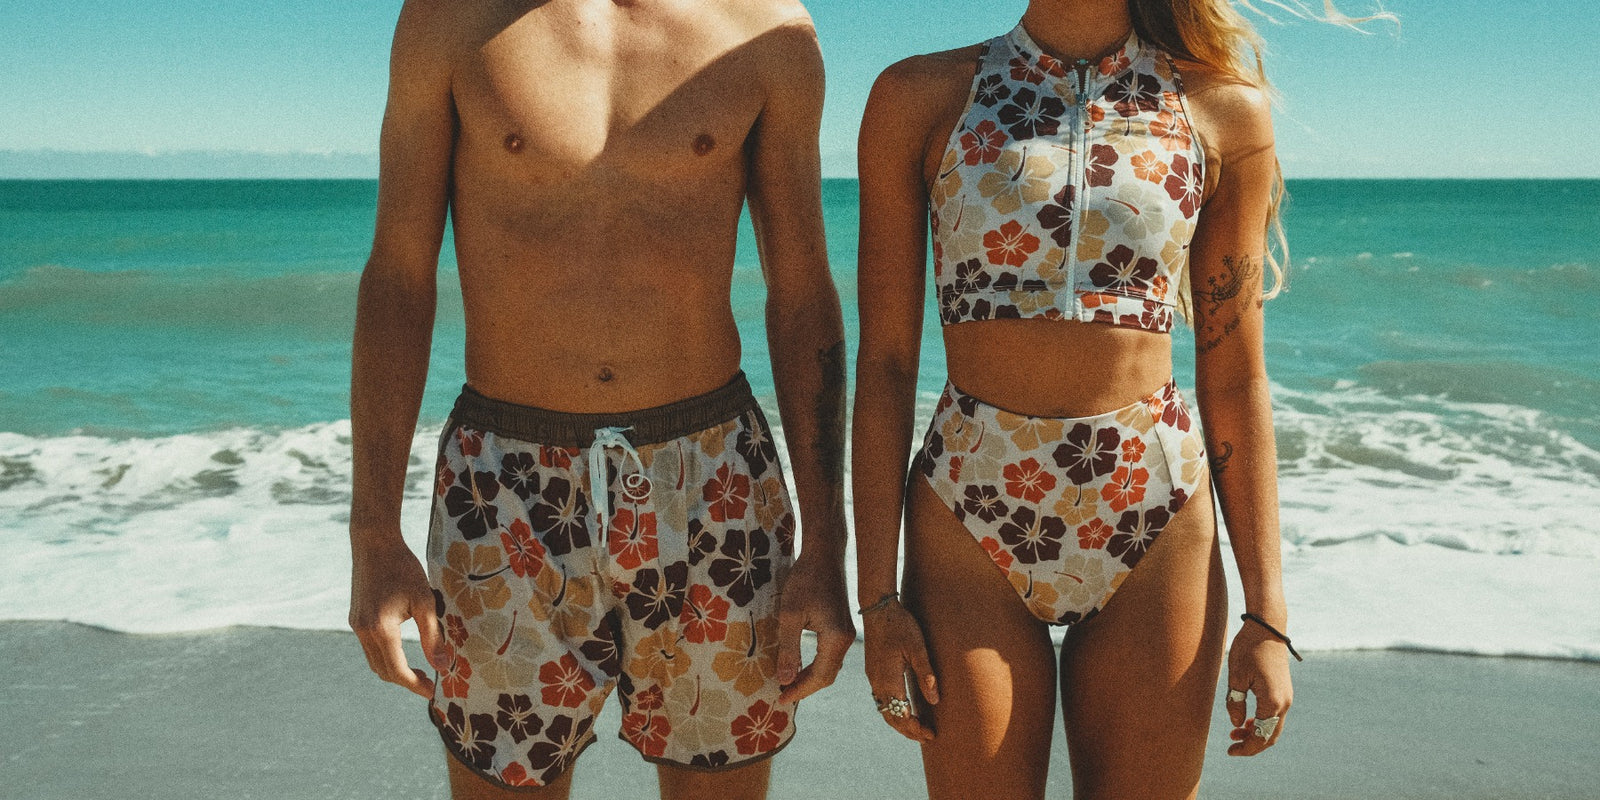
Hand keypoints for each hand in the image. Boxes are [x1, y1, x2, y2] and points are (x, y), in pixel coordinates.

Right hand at [349, 535, 444, 698]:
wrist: (374, 543)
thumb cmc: (404, 568)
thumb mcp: (425, 602)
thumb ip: (432, 637)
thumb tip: (443, 665)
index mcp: (381, 629)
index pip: (397, 671)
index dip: (415, 685)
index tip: (433, 692)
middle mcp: (364, 631)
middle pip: (383, 671)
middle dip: (406, 681)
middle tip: (430, 681)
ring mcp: (356, 625)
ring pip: (374, 661)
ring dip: (394, 670)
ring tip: (419, 669)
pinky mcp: (355, 618)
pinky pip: (369, 647)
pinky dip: (385, 656)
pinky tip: (402, 650)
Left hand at [775, 552, 855, 703]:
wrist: (824, 554)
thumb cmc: (805, 580)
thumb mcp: (790, 615)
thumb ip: (789, 649)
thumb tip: (785, 680)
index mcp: (835, 638)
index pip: (819, 676)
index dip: (799, 690)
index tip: (780, 698)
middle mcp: (846, 639)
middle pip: (827, 676)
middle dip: (805, 687)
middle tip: (782, 695)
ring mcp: (846, 633)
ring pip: (829, 667)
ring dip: (810, 678)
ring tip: (788, 685)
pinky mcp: (842, 627)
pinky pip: (830, 655)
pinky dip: (816, 666)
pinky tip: (800, 667)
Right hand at [862, 598, 937, 741]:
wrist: (877, 608)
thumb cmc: (900, 624)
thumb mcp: (917, 647)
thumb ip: (926, 674)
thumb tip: (935, 700)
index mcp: (888, 680)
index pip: (901, 715)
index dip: (916, 728)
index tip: (931, 734)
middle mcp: (877, 682)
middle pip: (891, 718)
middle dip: (908, 731)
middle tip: (927, 737)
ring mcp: (872, 677)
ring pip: (884, 710)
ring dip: (900, 722)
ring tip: (917, 728)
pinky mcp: (872, 671)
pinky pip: (881, 699)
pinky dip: (893, 711)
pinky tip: (903, 708)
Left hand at [1225, 618, 1293, 755]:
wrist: (1267, 628)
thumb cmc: (1248, 648)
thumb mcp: (1235, 676)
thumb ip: (1235, 703)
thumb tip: (1237, 723)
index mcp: (1272, 701)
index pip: (1260, 736)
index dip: (1246, 748)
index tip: (1230, 752)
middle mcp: (1284, 702)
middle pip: (1270, 736)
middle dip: (1252, 744)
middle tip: (1231, 746)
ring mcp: (1286, 697)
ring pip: (1273, 726)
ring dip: (1256, 733)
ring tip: (1235, 732)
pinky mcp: (1284, 691)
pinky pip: (1275, 715)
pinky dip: (1262, 722)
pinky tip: (1246, 720)